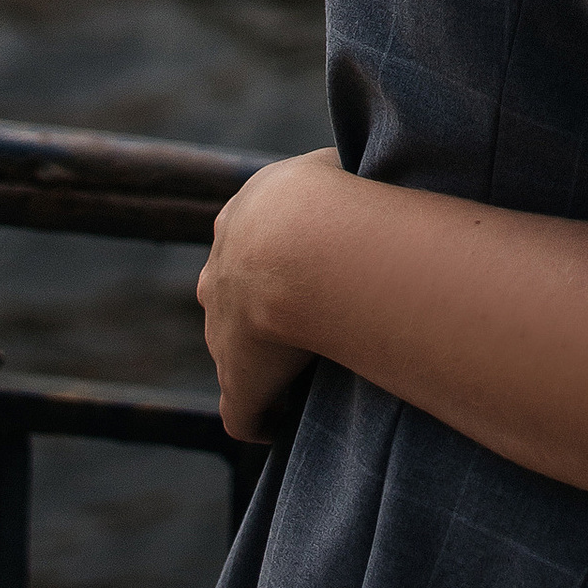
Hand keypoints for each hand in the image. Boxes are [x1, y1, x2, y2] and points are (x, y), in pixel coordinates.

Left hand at [198, 146, 343, 445]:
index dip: (280, 259)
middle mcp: (219, 275)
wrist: (299, 244)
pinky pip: (243, 412)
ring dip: (266, 363)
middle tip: (313, 321)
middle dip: (262, 310)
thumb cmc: (332, 197)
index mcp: (241, 221)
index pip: (251, 243)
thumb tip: (369, 171)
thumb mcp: (336, 165)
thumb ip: (340, 175)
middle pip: (232, 297)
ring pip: (236, 351)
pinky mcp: (238, 381)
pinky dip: (262, 418)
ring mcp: (222, 331)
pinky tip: (286, 422)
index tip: (314, 273)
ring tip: (310, 373)